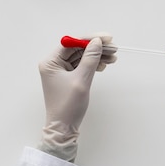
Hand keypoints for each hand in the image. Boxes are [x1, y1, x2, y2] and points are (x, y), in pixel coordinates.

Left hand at [37, 34, 115, 161]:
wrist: (63, 128)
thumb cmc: (68, 106)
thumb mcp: (81, 80)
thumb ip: (90, 59)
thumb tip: (97, 42)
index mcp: (50, 62)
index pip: (71, 43)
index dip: (90, 39)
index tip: (106, 38)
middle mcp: (54, 64)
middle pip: (77, 49)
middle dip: (96, 48)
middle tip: (113, 48)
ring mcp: (61, 71)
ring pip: (82, 57)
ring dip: (97, 56)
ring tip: (113, 58)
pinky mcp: (68, 78)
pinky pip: (82, 65)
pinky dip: (93, 64)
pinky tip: (104, 65)